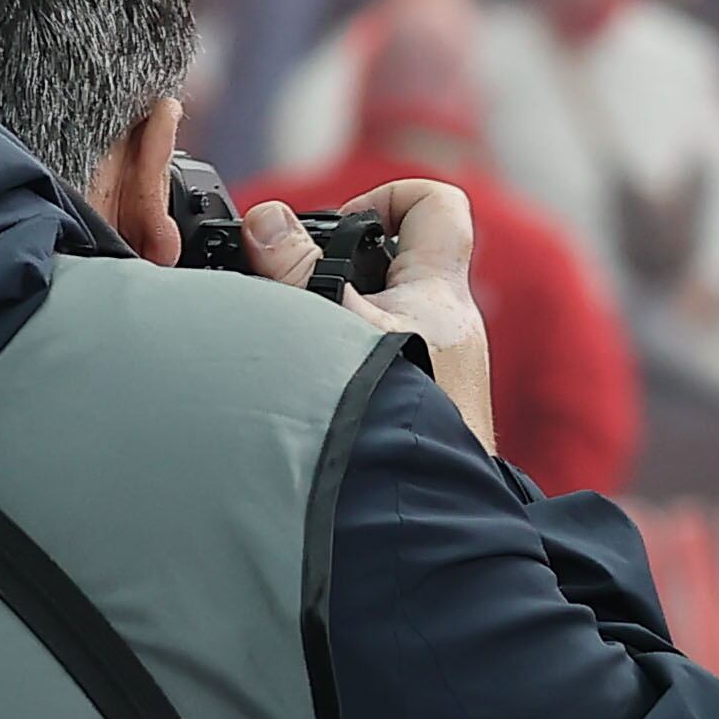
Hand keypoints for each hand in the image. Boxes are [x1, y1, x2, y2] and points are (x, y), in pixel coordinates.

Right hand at [244, 178, 495, 449]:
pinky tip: (305, 389)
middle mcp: (450, 327)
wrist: (426, 523)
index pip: (437, 205)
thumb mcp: (335, 332)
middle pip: (396, 261)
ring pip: (382, 317)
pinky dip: (342, 364)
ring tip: (293, 345)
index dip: (388, 195)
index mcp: (440, 293)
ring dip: (334, 322)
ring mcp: (441, 371)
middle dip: (339, 266)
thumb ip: (294, 273)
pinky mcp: (427, 409)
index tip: (340, 226)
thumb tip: (268, 223)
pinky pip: (380, 363)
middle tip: (296, 288)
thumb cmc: (400, 432)